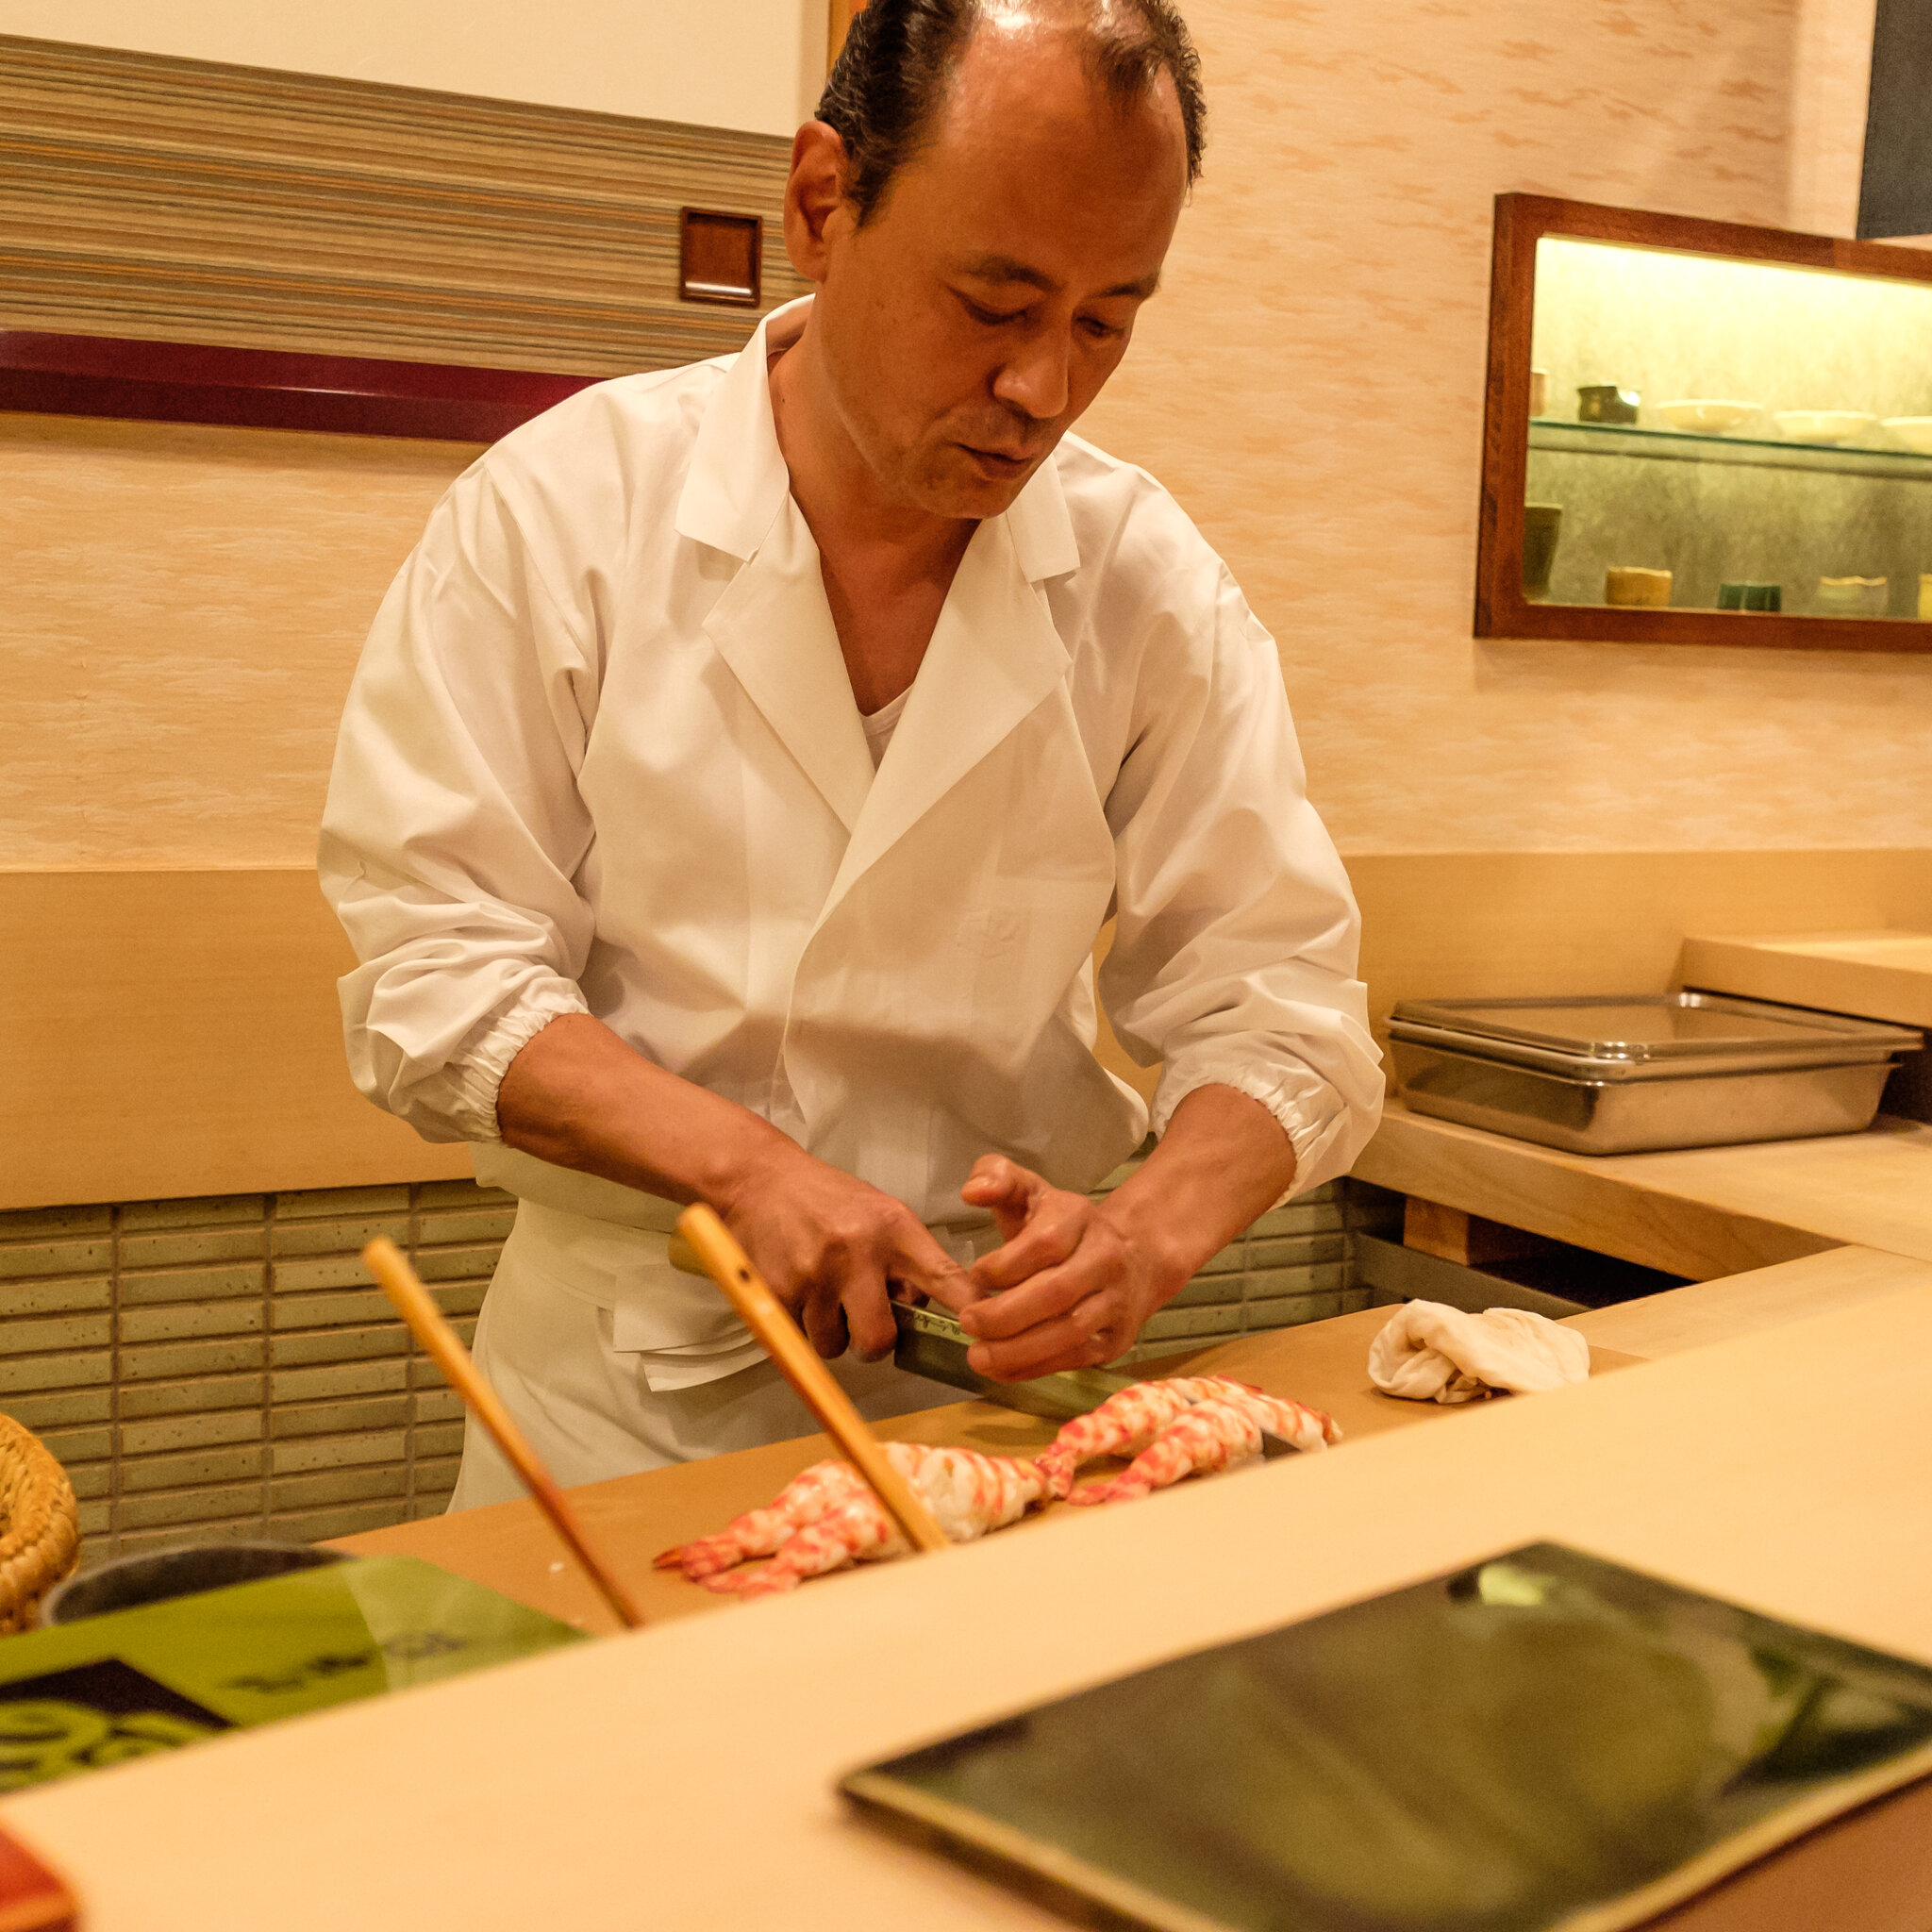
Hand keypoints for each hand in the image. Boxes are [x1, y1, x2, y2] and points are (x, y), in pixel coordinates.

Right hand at [717, 1143, 975, 1361]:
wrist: (760, 1179)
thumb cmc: (827, 1200)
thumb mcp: (880, 1214)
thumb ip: (906, 1260)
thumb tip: (923, 1310)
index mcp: (894, 1229)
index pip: (944, 1277)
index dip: (967, 1310)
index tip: (982, 1333)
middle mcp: (858, 1253)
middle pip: (879, 1339)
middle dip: (873, 1341)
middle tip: (862, 1319)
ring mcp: (815, 1275)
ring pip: (835, 1346)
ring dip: (833, 1333)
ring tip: (824, 1295)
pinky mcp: (779, 1292)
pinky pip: (800, 1337)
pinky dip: (802, 1324)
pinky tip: (800, 1289)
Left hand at [952, 1156, 1188, 1380]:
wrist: (1136, 1256)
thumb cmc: (1065, 1227)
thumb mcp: (1032, 1191)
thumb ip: (997, 1178)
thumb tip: (972, 1192)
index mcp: (1080, 1218)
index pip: (1046, 1243)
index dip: (1006, 1264)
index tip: (975, 1275)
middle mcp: (1105, 1259)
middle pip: (1057, 1292)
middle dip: (1007, 1314)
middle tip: (968, 1323)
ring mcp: (1115, 1302)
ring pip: (1069, 1332)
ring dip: (1019, 1350)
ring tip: (978, 1355)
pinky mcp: (1116, 1339)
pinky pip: (1076, 1358)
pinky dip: (1035, 1368)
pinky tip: (1002, 1369)